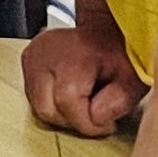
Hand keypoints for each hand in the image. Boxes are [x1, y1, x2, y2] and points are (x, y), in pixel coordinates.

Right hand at [21, 12, 145, 137]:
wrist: (105, 31)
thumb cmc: (119, 53)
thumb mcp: (131, 80)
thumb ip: (115, 104)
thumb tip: (95, 120)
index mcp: (71, 54)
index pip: (67, 103)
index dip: (88, 123)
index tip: (107, 125)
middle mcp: (44, 53)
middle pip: (47, 109)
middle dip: (73, 121)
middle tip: (95, 116)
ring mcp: (32, 56)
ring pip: (38, 107)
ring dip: (62, 114)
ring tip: (84, 103)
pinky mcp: (27, 61)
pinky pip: (33, 98)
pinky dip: (52, 104)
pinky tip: (70, 95)